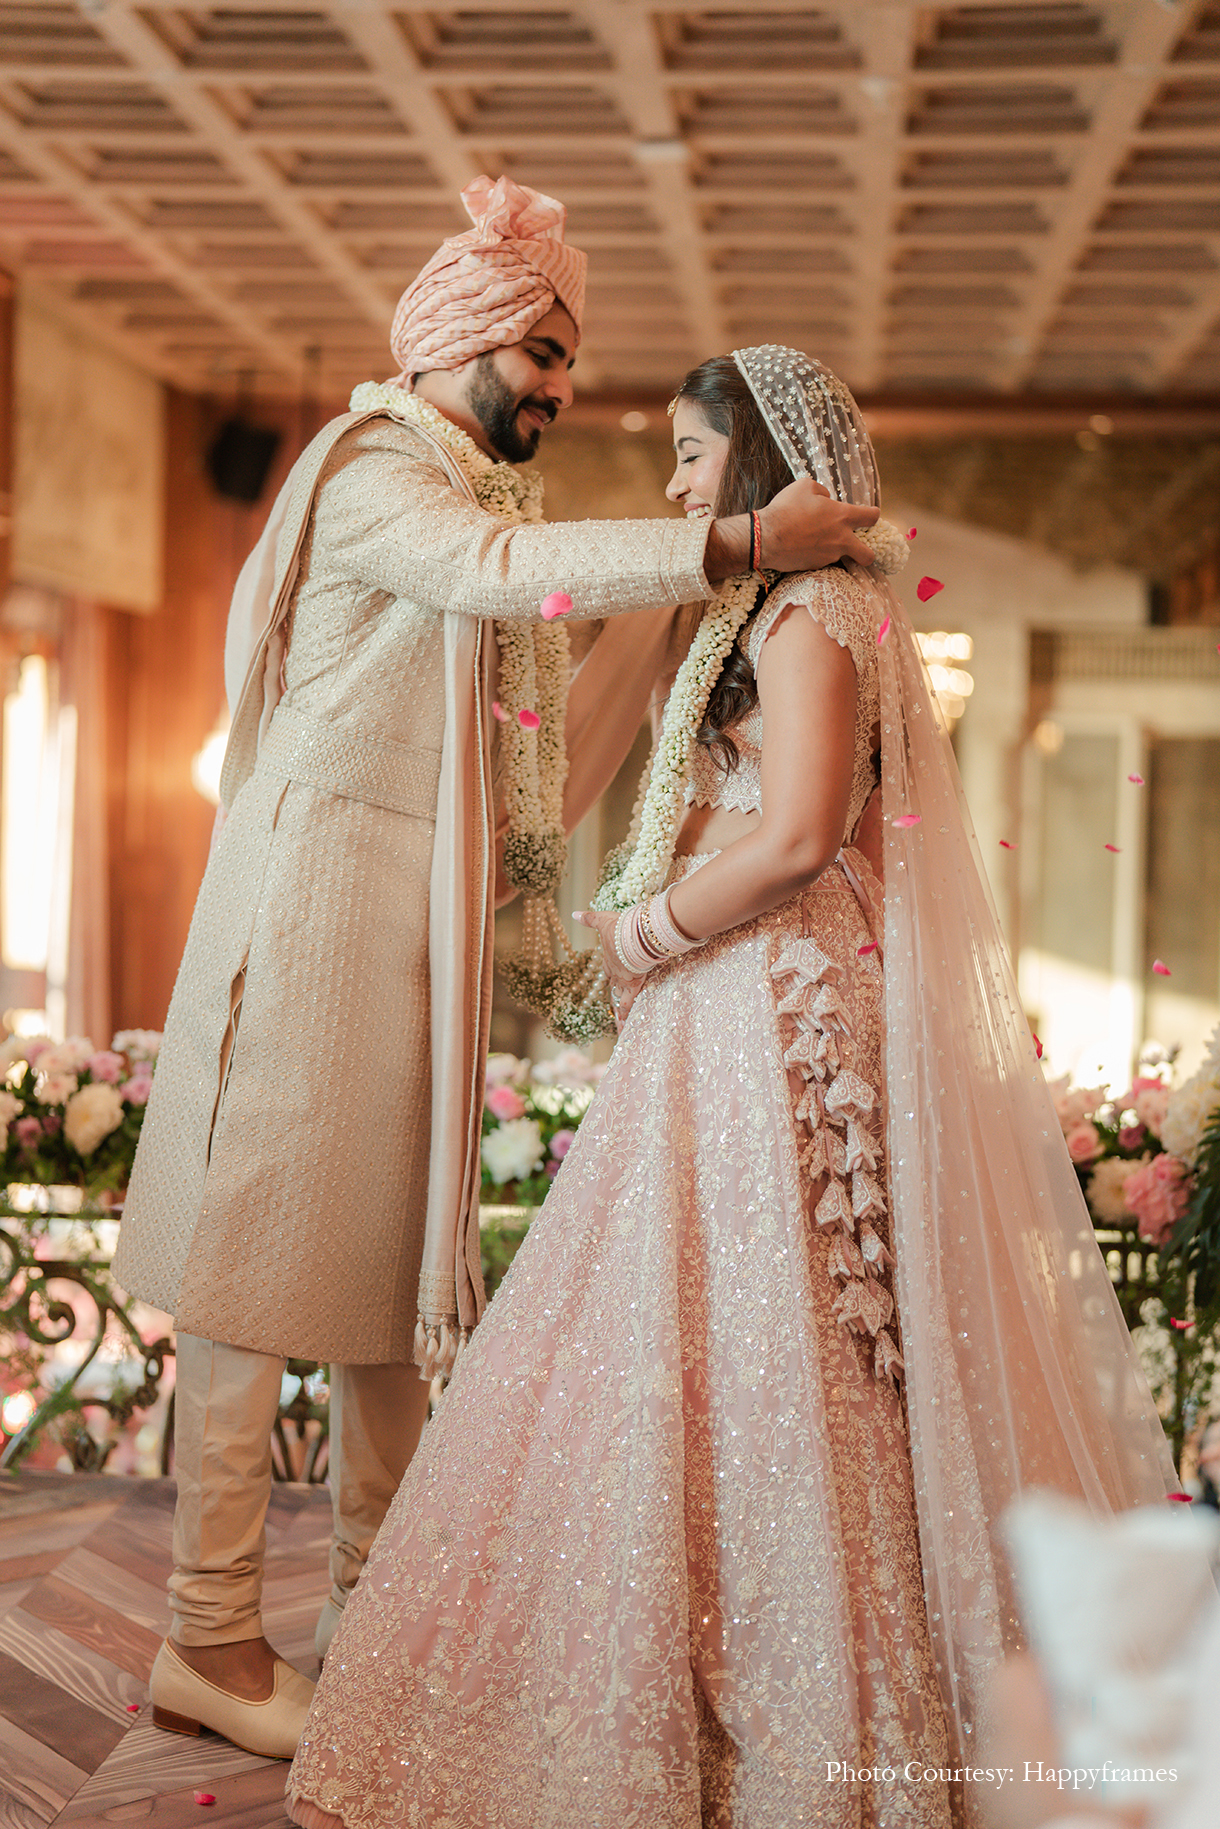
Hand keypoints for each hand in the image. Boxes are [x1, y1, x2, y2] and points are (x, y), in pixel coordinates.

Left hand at [573, 909, 645, 1029]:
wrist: (634, 935)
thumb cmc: (620, 927)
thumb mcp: (603, 920)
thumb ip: (590, 918)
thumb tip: (575, 914)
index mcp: (609, 959)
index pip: (609, 972)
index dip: (610, 978)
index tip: (611, 984)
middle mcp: (615, 972)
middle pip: (614, 989)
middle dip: (615, 999)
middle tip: (615, 1012)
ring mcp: (623, 980)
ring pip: (620, 1001)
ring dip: (619, 1016)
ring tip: (619, 1030)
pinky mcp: (633, 984)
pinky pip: (628, 1004)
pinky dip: (625, 1016)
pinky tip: (624, 1029)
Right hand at [760, 478, 879, 570]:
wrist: (765, 537)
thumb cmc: (786, 508)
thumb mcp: (805, 486)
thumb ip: (822, 492)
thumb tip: (826, 500)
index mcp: (843, 516)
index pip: (871, 517)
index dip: (873, 515)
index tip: (870, 516)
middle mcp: (841, 539)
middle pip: (868, 555)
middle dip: (868, 554)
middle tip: (859, 549)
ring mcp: (829, 556)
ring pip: (841, 557)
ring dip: (833, 550)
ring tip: (814, 541)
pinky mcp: (815, 566)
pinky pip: (821, 561)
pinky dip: (815, 555)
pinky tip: (802, 547)